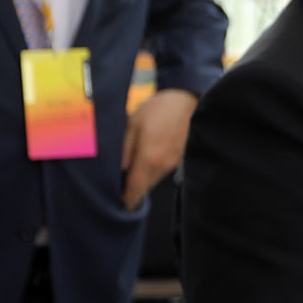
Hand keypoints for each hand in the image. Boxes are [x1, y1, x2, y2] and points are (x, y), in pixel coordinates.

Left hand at [122, 88, 196, 208]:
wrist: (186, 101)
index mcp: (149, 159)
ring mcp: (172, 164)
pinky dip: (151, 170)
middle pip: (144, 189)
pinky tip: (145, 156)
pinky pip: (160, 172)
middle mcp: (162, 166)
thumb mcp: (133, 124)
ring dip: (141, 179)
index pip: (135, 190)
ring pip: (152, 181)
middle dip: (131, 189)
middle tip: (118, 183)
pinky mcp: (177, 159)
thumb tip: (119, 171)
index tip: (116, 201)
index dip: (125, 199)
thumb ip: (125, 150)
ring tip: (130, 167)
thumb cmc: (158, 109)